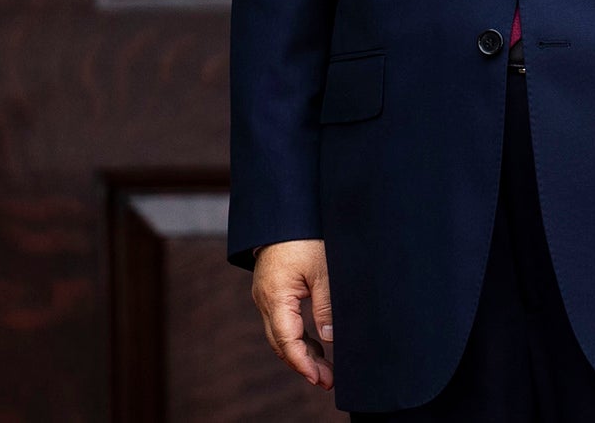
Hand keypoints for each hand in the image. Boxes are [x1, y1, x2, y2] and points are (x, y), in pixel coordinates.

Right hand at [251, 240, 333, 390]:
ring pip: (280, 334)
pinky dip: (297, 337)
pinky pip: (281, 321)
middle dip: (303, 364)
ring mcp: (265, 295)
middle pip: (280, 342)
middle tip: (327, 381)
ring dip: (300, 352)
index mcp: (275, 296)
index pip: (286, 340)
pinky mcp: (271, 290)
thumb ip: (325, 305)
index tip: (319, 379)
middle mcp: (264, 299)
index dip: (302, 364)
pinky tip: (316, 345)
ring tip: (325, 369)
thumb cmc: (304, 237)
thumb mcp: (322, 270)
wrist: (284, 212)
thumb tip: (330, 337)